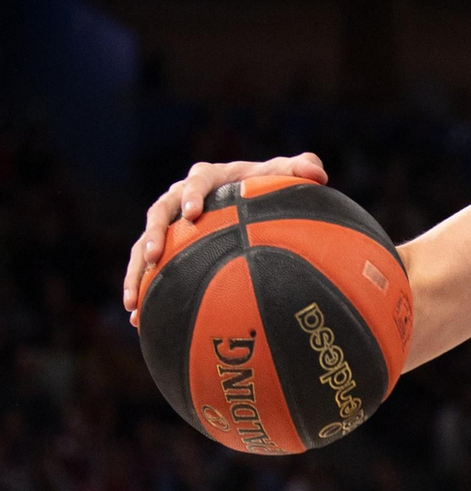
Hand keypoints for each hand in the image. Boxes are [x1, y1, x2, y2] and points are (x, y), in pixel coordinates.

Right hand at [124, 153, 327, 321]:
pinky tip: (137, 321)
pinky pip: (147, 270)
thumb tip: (318, 171)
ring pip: (142, 246)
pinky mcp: (165, 249)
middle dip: (153, 235)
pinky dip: (141, 292)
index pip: (196, 182)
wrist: (245, 200)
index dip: (192, 196)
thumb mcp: (281, 175)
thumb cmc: (263, 185)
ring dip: (136, 271)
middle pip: (158, 214)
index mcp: (207, 177)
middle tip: (153, 255)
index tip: (193, 213)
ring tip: (133, 300)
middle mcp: (179, 199)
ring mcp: (169, 226)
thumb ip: (298, 169)